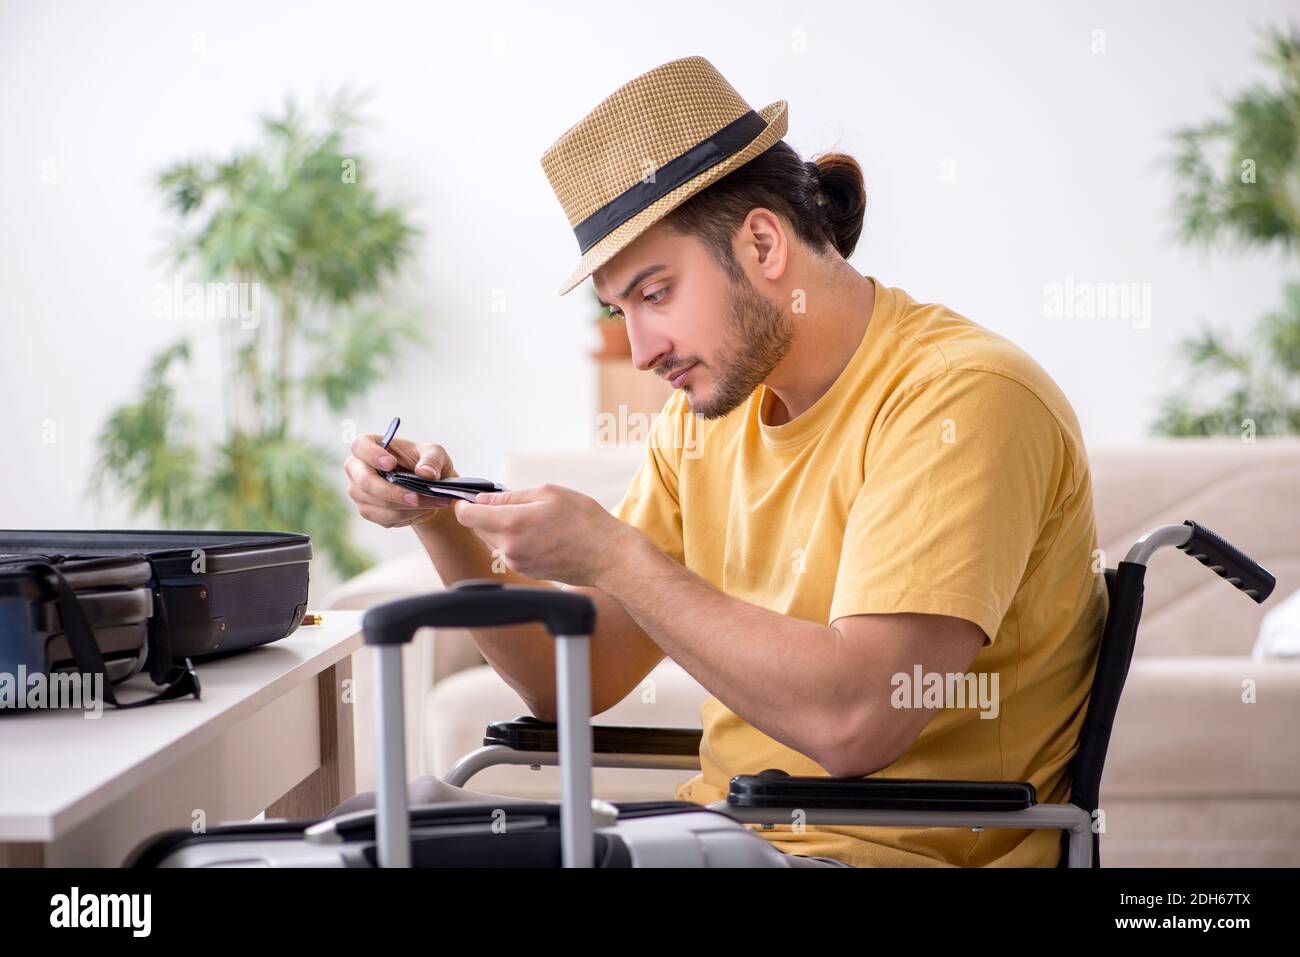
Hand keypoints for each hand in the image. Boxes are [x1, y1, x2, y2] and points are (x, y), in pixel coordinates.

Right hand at [344, 433, 458, 529]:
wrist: (426, 489)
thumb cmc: (424, 463)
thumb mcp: (435, 453)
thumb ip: (432, 459)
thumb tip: (425, 473)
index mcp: (369, 445)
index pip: (359, 446)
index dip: (372, 455)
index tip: (391, 464)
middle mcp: (357, 468)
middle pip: (366, 481)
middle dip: (393, 492)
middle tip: (417, 497)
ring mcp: (359, 491)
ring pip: (379, 503)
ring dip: (407, 506)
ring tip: (432, 503)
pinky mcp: (367, 510)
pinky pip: (384, 517)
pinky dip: (406, 515)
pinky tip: (421, 510)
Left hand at [452, 484, 635, 586]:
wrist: (608, 556)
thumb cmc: (585, 521)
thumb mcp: (549, 493)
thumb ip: (511, 496)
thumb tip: (485, 499)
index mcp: (512, 523)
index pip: (467, 516)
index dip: (464, 504)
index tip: (469, 498)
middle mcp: (510, 547)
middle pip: (478, 528)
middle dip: (486, 514)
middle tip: (511, 504)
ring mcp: (518, 563)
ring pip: (495, 541)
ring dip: (503, 528)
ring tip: (534, 519)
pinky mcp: (527, 573)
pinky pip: (511, 553)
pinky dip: (517, 541)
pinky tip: (541, 534)